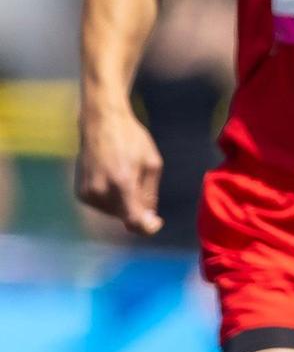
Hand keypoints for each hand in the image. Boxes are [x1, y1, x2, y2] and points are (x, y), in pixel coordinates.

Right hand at [75, 105, 163, 235]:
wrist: (101, 123)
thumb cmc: (131, 139)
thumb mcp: (151, 163)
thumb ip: (150, 194)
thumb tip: (148, 218)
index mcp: (122, 184)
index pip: (134, 221)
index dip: (148, 228)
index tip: (156, 223)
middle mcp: (101, 192)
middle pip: (124, 216)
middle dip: (137, 208)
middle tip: (140, 182)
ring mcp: (87, 193)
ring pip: (113, 212)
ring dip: (123, 203)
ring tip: (125, 174)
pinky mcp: (80, 193)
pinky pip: (101, 205)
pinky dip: (111, 198)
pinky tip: (113, 177)